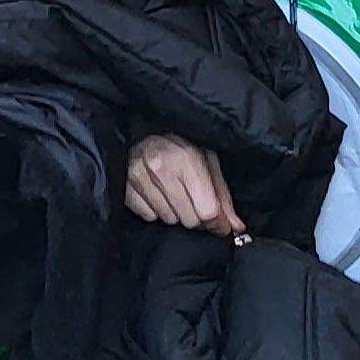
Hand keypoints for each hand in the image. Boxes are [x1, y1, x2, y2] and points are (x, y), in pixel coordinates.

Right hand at [122, 133, 242, 233]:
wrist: (140, 132)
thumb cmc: (179, 147)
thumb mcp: (207, 161)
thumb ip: (222, 195)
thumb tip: (235, 227)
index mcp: (187, 159)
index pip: (207, 210)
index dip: (218, 223)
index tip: (221, 225)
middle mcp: (162, 168)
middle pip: (189, 219)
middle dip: (196, 216)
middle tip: (194, 203)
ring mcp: (139, 178)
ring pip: (169, 220)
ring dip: (175, 213)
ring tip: (173, 194)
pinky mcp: (125, 187)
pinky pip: (148, 216)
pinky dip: (155, 210)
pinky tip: (156, 194)